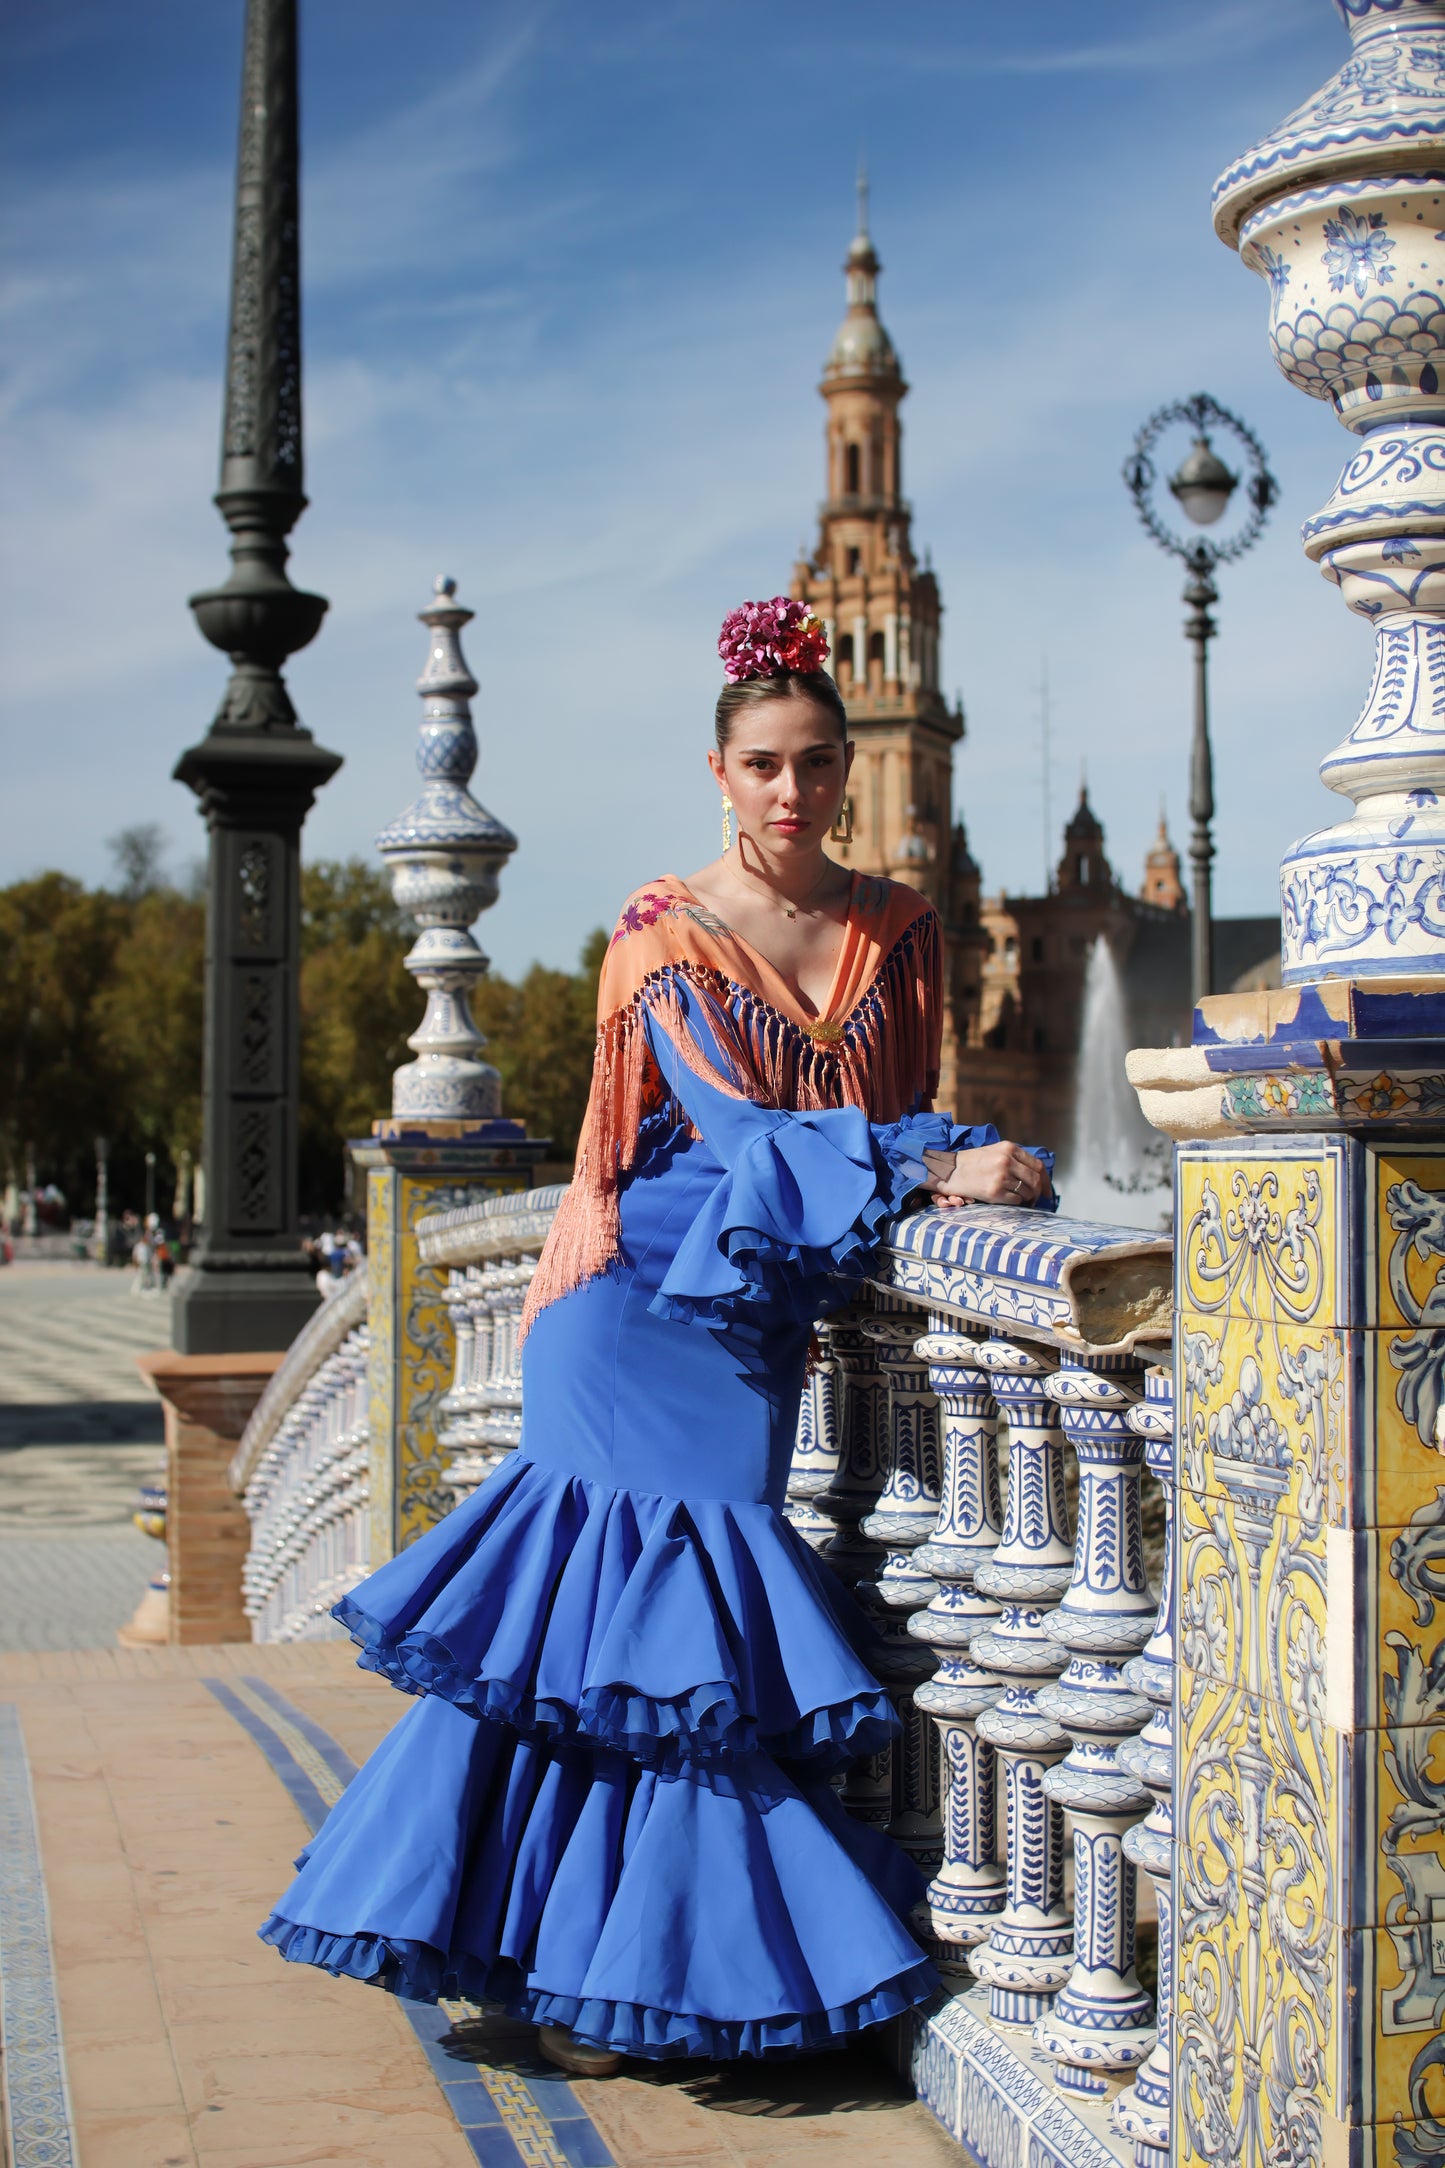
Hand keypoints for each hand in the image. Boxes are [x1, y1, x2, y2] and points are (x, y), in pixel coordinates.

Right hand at [922, 1140, 1048, 1208]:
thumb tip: (1037, 1174)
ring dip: (1027, 1199)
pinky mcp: (994, 1191)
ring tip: (1021, 1200)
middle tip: (1035, 1199)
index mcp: (1009, 1148)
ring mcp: (1001, 1176)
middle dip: (1038, 1192)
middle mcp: (1007, 1160)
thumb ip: (1015, 1159)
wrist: (948, 1170)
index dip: (1045, 1180)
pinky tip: (1009, 1201)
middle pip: (1035, 1179)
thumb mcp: (995, 1151)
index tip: (1047, 1190)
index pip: (1037, 1165)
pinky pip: (1016, 1200)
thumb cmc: (971, 1162)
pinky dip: (1016, 1203)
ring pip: (1027, 1191)